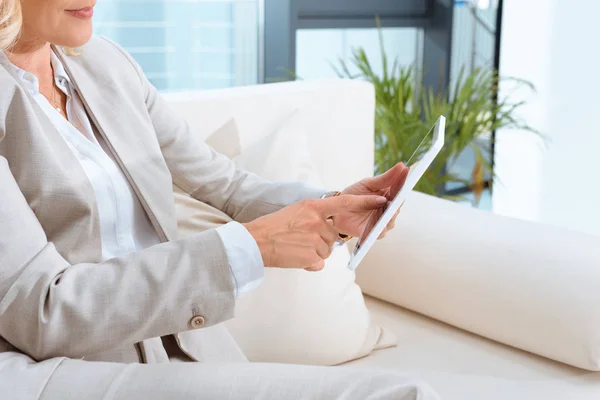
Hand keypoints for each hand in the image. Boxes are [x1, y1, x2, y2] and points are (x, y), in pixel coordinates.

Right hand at [243, 194, 386, 271]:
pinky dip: (309, 263)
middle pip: (333, 235)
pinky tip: (295, 256)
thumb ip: (316, 216)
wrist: (257, 242)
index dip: (366, 203)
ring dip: (314, 252)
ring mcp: (316, 239)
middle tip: (300, 238)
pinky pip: (320, 262)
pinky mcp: (313, 257)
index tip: (383, 201)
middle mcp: (317, 221)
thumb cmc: (274, 226)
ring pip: (326, 250)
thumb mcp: (297, 211)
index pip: (346, 202)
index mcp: (313, 206)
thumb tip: (329, 228)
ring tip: (295, 247)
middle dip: (321, 240)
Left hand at [337, 162, 409, 239]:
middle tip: (400, 191)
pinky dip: (383, 226)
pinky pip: (382, 231)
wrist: (336, 211)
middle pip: (398, 204)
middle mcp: (388, 209)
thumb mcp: (368, 184)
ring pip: (392, 218)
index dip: (404, 179)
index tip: (407, 170)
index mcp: (389, 196)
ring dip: (392, 213)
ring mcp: (383, 221)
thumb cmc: (354, 196)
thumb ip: (385, 178)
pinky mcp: (375, 232)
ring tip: (390, 205)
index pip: (400, 188)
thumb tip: (401, 166)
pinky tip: (382, 222)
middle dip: (400, 198)